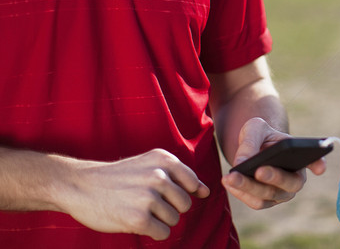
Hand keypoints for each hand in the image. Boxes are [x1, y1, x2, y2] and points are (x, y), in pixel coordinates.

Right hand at [61, 149, 209, 240]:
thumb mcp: (149, 165)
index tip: (161, 194)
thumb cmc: (118, 178)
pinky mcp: (138, 219)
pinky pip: (163, 233)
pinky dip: (153, 233)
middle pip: (185, 205)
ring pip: (174, 220)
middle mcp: (159, 176)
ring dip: (159, 221)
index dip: (179, 193)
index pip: (192, 184)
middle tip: (145, 204)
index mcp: (164, 160)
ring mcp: (149, 197)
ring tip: (137, 210)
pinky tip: (135, 222)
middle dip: (169, 209)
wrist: (80, 186)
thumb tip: (206, 191)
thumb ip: (179, 176)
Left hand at [221, 117, 324, 209]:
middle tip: (259, 170)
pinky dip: (241, 192)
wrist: (253, 147)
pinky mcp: (266, 202)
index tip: (320, 168)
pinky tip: (229, 181)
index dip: (319, 164)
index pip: (315, 161)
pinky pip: (255, 202)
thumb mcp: (255, 128)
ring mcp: (282, 193)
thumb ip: (250, 141)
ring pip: (268, 197)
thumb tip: (241, 163)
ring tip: (230, 177)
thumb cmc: (260, 135)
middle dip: (274, 178)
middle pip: (290, 184)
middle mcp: (296, 178)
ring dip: (249, 188)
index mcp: (301, 156)